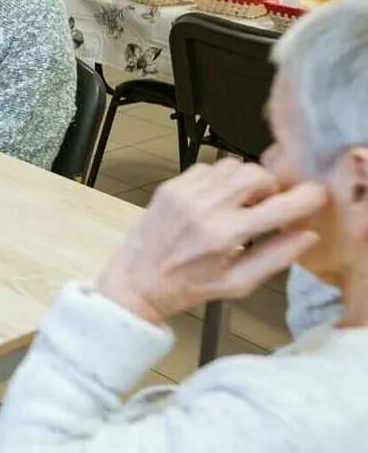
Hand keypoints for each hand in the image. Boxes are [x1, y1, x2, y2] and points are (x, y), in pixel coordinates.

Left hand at [96, 159, 327, 324]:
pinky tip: (215, 200)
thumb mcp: (238, 283)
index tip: (314, 195)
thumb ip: (276, 257)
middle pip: (256, 173)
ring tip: (242, 202)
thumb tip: (307, 235)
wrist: (138, 281)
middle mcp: (204, 209)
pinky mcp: (169, 187)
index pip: (278, 206)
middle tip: (268, 203)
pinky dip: (218, 179)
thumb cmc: (187, 286)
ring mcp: (184, 194)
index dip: (305, 197)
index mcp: (224, 236)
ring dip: (245, 179)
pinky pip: (206, 168)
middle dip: (271, 185)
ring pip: (232, 165)